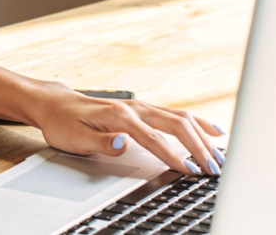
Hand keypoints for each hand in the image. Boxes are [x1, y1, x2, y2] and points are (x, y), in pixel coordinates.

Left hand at [30, 85, 225, 175]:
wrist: (55, 103)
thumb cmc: (64, 122)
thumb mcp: (75, 138)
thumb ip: (102, 143)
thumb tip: (124, 144)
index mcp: (121, 116)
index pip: (155, 140)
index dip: (175, 157)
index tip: (191, 172)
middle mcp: (136, 108)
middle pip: (177, 125)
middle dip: (199, 148)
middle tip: (214, 169)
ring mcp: (141, 106)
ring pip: (181, 118)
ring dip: (203, 137)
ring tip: (220, 156)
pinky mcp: (143, 109)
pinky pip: (177, 115)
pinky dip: (198, 124)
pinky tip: (214, 132)